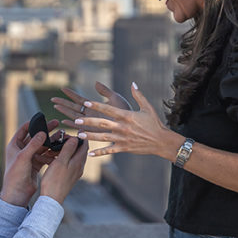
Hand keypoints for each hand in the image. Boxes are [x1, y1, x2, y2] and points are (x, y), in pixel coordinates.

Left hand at [0, 120, 57, 206]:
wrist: (17, 193)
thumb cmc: (16, 174)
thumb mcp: (24, 157)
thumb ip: (33, 145)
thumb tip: (43, 133)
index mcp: (14, 145)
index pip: (23, 129)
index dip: (33, 123)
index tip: (43, 118)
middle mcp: (21, 150)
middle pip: (35, 136)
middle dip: (46, 130)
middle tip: (57, 123)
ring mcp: (29, 157)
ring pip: (42, 146)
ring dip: (51, 141)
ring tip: (62, 136)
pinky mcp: (35, 164)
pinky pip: (45, 155)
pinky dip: (51, 152)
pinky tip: (60, 149)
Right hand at [38, 135, 88, 203]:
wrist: (51, 199)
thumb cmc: (54, 180)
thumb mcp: (60, 162)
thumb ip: (68, 149)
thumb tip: (76, 138)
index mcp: (78, 162)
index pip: (85, 145)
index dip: (80, 136)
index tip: (73, 129)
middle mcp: (79, 167)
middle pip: (80, 150)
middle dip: (73, 142)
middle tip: (62, 137)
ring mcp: (74, 173)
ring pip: (73, 157)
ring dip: (67, 150)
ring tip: (56, 146)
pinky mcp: (69, 177)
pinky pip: (68, 163)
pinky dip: (63, 157)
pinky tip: (54, 157)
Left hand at [62, 82, 177, 158]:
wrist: (162, 141)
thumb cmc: (155, 123)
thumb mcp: (147, 107)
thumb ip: (138, 95)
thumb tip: (133, 83)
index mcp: (127, 116)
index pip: (109, 109)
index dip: (97, 105)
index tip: (86, 102)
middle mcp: (123, 127)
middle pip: (102, 124)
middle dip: (88, 122)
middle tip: (76, 120)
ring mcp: (122, 139)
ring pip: (103, 138)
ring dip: (90, 136)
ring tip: (79, 135)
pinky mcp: (124, 148)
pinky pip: (109, 151)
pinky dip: (100, 152)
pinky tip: (90, 153)